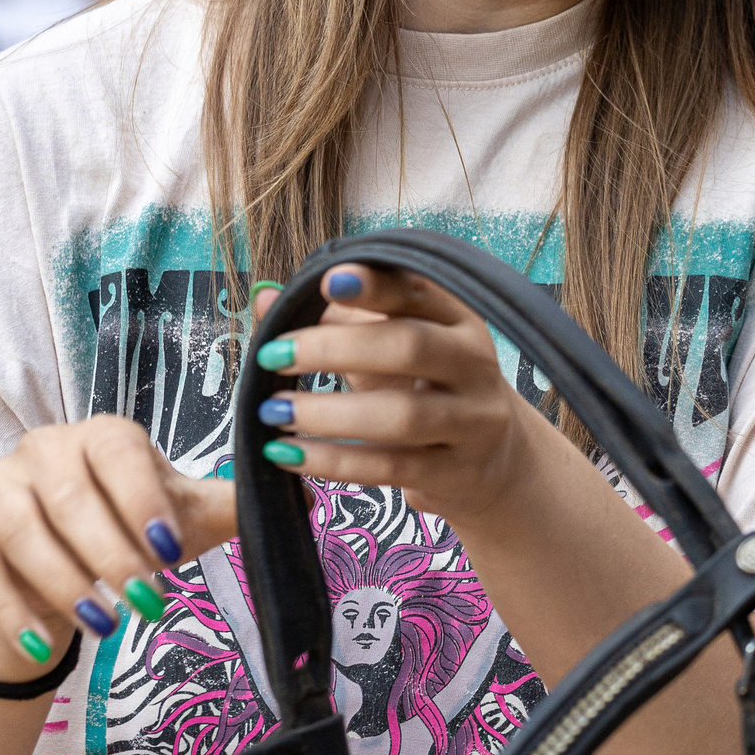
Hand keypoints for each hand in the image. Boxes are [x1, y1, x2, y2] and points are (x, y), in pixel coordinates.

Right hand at [0, 414, 235, 676]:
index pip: (119, 453)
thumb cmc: (126, 529)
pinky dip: (10, 608)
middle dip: (110, 554)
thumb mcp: (176, 518)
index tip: (170, 549)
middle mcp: (46, 446)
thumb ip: (227, 507)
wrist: (54, 559)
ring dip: (63, 582)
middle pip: (70, 497)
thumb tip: (300, 501)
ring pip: (23, 531)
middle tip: (146, 603)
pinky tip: (42, 643)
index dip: (143, 499)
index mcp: (104, 435)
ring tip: (102, 626)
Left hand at [251, 262, 553, 529]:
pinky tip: (289, 454)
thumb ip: (332, 319)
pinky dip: (334, 462)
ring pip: (402, 415)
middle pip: (409, 346)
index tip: (325, 282)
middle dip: (335, 349)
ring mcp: (473, 420)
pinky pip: (392, 468)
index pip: (417, 291)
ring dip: (329, 414)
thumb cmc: (425, 386)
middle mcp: (474, 362)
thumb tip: (264, 297)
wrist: (491, 458)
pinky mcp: (458, 471)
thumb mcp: (386, 345)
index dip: (374, 285)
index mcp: (458, 316)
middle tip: (272, 355)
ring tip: (272, 411)